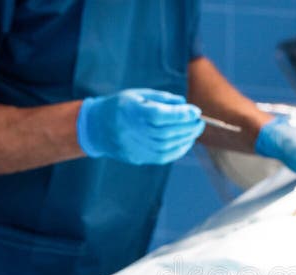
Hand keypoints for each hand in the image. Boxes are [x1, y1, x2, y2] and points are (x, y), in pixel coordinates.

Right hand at [77, 89, 204, 164]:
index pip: (159, 115)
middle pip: (165, 132)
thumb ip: (163, 100)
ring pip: (166, 146)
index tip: (195, 112)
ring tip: (195, 131)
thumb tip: (185, 106)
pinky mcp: (136, 157)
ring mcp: (133, 147)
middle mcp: (130, 131)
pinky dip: (178, 150)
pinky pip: (162, 157)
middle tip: (199, 122)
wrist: (96, 127)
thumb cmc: (121, 106)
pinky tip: (186, 142)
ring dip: (185, 139)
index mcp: (130, 111)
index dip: (180, 114)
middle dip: (187, 127)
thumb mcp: (139, 95)